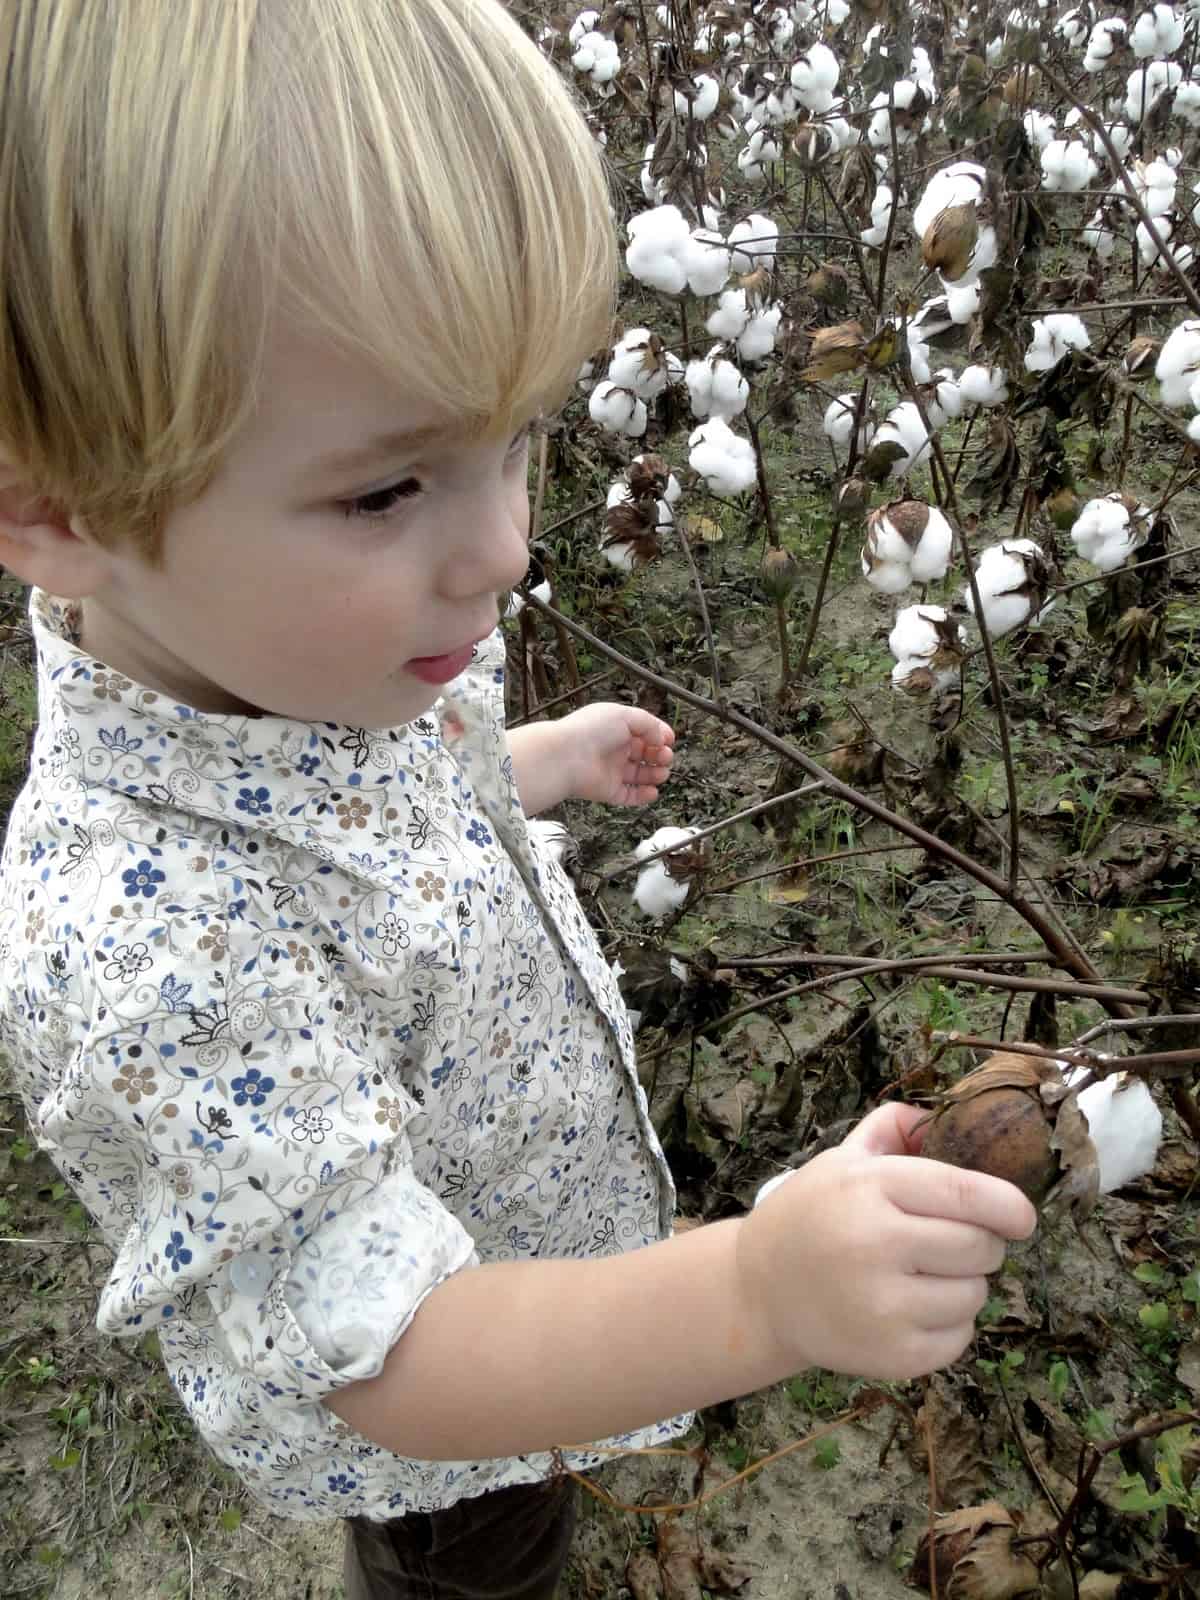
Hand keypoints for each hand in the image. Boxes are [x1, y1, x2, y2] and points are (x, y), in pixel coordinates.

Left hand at [558, 703, 674, 805]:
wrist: (566, 756)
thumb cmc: (590, 731)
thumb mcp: (624, 715)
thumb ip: (648, 724)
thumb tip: (661, 739)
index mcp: (616, 728)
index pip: (643, 732)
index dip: (659, 736)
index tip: (670, 740)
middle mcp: (614, 749)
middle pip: (644, 754)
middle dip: (659, 755)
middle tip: (665, 757)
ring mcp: (611, 770)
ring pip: (639, 775)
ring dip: (655, 775)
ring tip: (662, 773)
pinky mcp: (607, 791)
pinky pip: (629, 795)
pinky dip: (643, 796)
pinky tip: (653, 791)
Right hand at [735, 1102, 1036, 1381]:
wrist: (759, 1290)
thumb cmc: (810, 1216)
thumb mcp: (840, 1160)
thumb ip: (891, 1129)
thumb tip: (944, 1116)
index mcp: (868, 1187)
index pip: (966, 1193)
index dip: (1009, 1206)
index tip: (1022, 1216)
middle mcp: (876, 1244)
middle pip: (980, 1246)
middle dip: (981, 1243)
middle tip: (951, 1243)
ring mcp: (884, 1305)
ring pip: (975, 1294)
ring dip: (964, 1285)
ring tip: (924, 1276)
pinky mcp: (892, 1355)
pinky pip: (960, 1338)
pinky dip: (950, 1325)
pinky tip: (914, 1309)